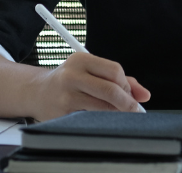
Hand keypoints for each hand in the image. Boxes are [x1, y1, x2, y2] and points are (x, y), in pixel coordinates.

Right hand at [28, 51, 150, 120]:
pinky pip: (90, 119)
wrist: (36, 92)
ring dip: (115, 114)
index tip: (131, 95)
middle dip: (127, 103)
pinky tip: (100, 120)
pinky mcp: (61, 113)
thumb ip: (120, 80)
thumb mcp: (91, 72)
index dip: (127, 85)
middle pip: (110, 89)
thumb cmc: (70, 81)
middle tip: (133, 110)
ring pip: (102, 107)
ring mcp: (65, 95)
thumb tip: (144, 95)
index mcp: (81, 59)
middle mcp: (72, 75)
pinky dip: (100, 121)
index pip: (114, 70)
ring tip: (117, 115)